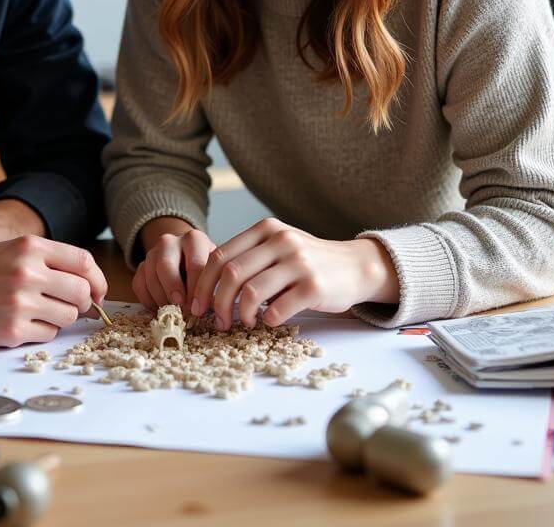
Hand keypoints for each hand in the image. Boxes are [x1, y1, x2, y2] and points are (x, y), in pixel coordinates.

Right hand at [0, 235, 107, 346]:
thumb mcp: (10, 251)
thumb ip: (47, 261)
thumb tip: (88, 284)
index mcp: (30, 247)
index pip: (83, 262)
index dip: (97, 279)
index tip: (98, 292)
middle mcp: (28, 272)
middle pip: (81, 292)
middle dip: (81, 303)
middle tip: (70, 308)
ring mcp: (20, 302)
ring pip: (68, 316)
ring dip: (60, 318)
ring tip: (37, 313)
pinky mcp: (12, 330)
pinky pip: (47, 335)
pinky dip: (41, 332)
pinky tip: (20, 324)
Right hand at [132, 216, 215, 313]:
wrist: (185, 255)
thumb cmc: (205, 267)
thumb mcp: (214, 270)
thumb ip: (214, 285)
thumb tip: (215, 308)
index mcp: (194, 239)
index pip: (195, 264)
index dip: (196, 289)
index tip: (198, 308)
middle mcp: (170, 241)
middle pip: (166, 265)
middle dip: (173, 290)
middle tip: (181, 309)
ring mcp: (152, 252)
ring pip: (150, 276)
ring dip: (161, 299)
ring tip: (173, 312)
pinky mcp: (141, 265)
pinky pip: (139, 284)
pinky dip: (148, 301)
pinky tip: (161, 309)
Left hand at [190, 218, 398, 329]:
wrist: (355, 266)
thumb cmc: (308, 261)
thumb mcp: (277, 246)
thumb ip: (248, 257)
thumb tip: (208, 285)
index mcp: (265, 230)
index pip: (220, 255)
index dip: (203, 283)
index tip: (197, 305)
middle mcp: (280, 240)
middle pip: (230, 274)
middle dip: (217, 302)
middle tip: (216, 320)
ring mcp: (298, 262)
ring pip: (251, 291)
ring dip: (241, 314)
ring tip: (244, 322)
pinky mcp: (314, 286)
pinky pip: (279, 307)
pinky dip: (268, 319)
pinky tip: (269, 321)